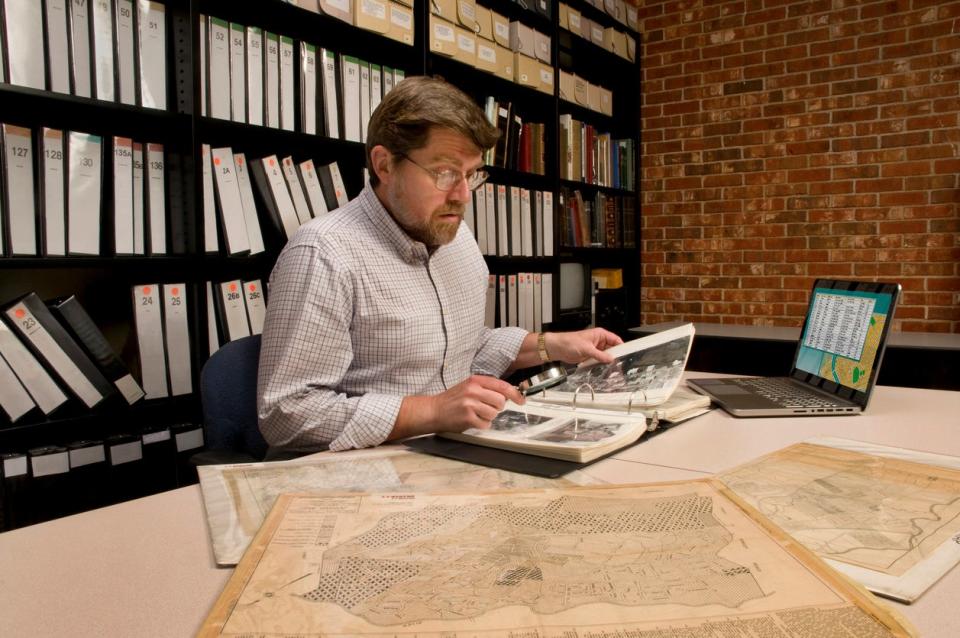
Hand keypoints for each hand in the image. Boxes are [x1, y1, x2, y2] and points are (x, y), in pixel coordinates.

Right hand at [392, 375, 523, 439]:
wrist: (432, 410)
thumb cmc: (451, 400)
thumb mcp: (468, 387)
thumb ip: (486, 388)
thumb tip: (508, 394)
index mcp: (475, 381)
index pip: (502, 386)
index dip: (515, 394)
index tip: (521, 400)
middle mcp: (473, 391)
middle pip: (501, 401)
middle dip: (497, 408)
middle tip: (486, 408)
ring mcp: (470, 404)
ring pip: (494, 414)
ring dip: (488, 417)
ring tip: (475, 414)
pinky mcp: (467, 418)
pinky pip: (485, 424)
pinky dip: (481, 425)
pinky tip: (471, 421)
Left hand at [546, 328, 622, 364]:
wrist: (557, 348)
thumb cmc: (569, 342)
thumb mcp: (587, 349)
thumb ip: (600, 355)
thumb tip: (610, 359)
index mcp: (600, 334)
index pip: (615, 340)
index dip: (621, 347)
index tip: (626, 354)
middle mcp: (598, 341)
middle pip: (611, 349)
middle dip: (614, 356)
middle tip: (619, 364)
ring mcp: (594, 349)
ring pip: (605, 356)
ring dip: (607, 361)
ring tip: (612, 368)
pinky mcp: (590, 355)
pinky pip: (599, 360)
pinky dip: (601, 364)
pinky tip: (603, 368)